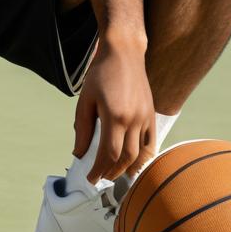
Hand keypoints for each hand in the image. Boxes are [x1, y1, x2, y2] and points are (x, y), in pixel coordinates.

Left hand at [72, 43, 154, 182]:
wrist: (124, 53)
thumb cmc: (101, 73)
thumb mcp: (85, 99)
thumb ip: (82, 128)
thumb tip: (79, 154)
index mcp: (115, 116)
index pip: (108, 154)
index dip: (99, 170)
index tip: (90, 178)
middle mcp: (134, 119)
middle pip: (125, 158)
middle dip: (112, 172)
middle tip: (100, 177)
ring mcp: (145, 117)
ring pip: (140, 154)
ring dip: (128, 169)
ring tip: (115, 175)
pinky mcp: (152, 114)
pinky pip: (151, 143)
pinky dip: (144, 158)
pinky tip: (135, 165)